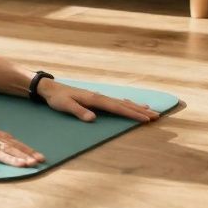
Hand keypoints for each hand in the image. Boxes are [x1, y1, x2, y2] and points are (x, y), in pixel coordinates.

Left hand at [37, 79, 161, 122]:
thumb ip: (78, 111)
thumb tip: (93, 119)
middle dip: (140, 111)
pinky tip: (131, 105)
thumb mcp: (65, 105)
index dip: (132, 113)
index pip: (117, 107)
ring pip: (121, 102)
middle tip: (157, 115)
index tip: (146, 118)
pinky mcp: (96, 98)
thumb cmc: (57, 98)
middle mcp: (100, 96)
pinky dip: (126, 104)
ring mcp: (99, 96)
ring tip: (150, 110)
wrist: (51, 88)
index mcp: (95, 99)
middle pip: (123, 104)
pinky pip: (115, 101)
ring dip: (136, 107)